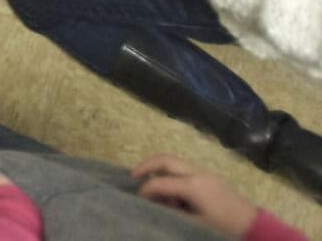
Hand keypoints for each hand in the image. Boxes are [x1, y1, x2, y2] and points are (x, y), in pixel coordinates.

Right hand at [133, 155, 257, 238]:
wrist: (254, 226)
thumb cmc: (223, 228)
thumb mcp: (194, 224)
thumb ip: (172, 211)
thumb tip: (153, 204)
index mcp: (193, 186)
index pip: (160, 182)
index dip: (145, 190)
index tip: (137, 199)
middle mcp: (197, 173)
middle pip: (165, 159)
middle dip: (146, 166)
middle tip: (133, 176)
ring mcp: (205, 172)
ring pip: (175, 162)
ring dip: (160, 169)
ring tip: (152, 186)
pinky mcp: (210, 176)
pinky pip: (185, 169)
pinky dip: (172, 174)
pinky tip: (171, 190)